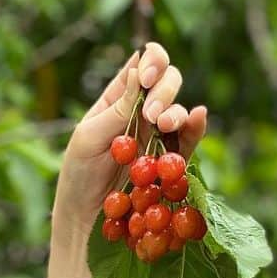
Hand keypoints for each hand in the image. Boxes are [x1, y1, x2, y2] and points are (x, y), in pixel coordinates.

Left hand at [53, 42, 208, 235]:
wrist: (84, 216)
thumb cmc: (78, 174)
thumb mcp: (89, 138)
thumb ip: (117, 108)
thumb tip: (138, 69)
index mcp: (118, 99)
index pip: (143, 65)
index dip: (152, 61)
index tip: (145, 78)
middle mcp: (142, 111)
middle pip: (167, 82)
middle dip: (164, 91)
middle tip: (151, 115)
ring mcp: (158, 135)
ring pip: (179, 109)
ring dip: (176, 112)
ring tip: (163, 124)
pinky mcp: (169, 159)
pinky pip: (188, 139)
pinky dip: (196, 126)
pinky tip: (197, 118)